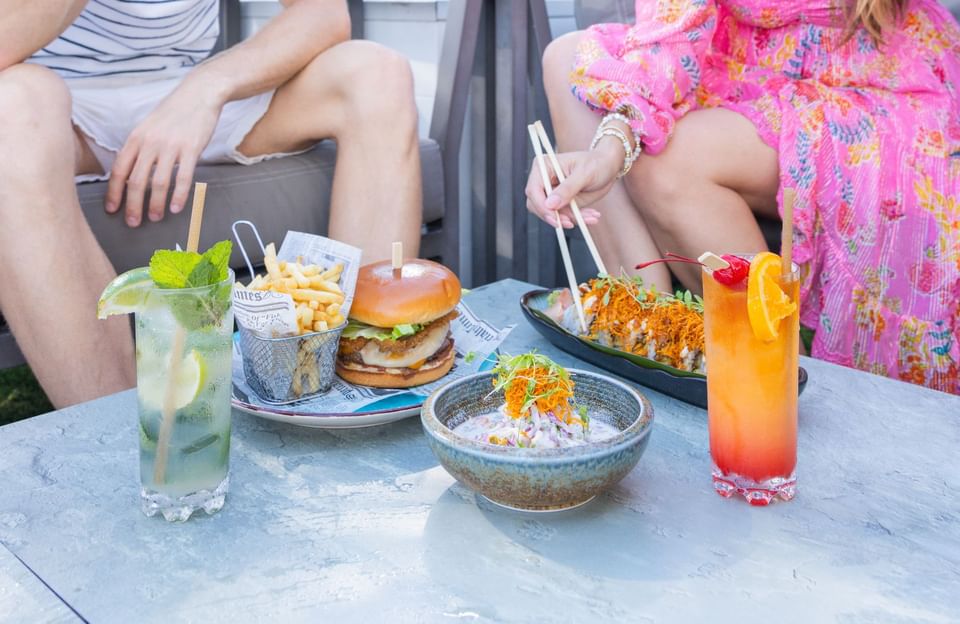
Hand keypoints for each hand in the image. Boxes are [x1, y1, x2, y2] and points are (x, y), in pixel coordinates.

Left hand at [105, 76, 223, 226]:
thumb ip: (140, 147)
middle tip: (133, 222)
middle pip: (136, 181)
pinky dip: (179, 196)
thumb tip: (132, 172)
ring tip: (155, 218)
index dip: (114, 192)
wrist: (199, 94)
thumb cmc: (174, 111)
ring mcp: (170, 146)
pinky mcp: (190, 149)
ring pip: (158, 182)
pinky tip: (177, 208)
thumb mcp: (149, 126)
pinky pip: (182, 177)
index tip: (112, 209)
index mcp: (136, 137)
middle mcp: (150, 143)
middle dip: (132, 205)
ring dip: (156, 204)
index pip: (119, 170)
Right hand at [525, 138, 622, 228]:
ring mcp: (552, 193)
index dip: (541, 207)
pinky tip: (590, 216)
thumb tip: (550, 204)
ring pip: (551, 214)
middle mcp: (544, 180)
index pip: (533, 190)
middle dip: (554, 217)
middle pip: (537, 205)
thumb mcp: (584, 174)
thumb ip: (567, 189)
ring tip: (590, 216)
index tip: (555, 218)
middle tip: (571, 222)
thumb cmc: (596, 163)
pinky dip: (576, 219)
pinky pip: (563, 216)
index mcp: (544, 167)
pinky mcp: (560, 202)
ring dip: (569, 219)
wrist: (607, 167)